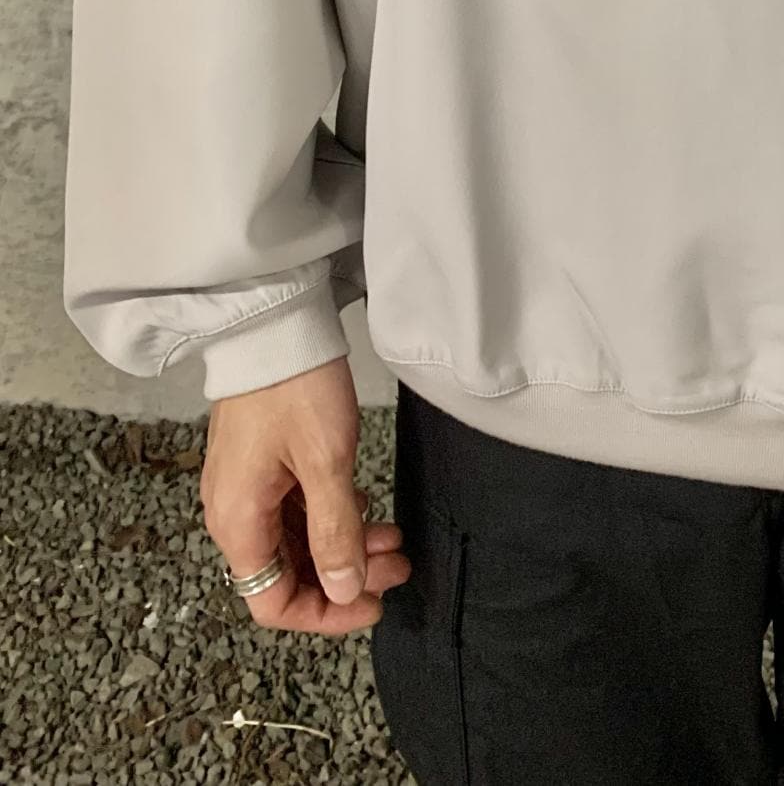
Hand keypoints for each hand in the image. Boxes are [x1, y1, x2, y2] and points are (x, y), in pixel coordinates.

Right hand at [201, 354, 411, 632]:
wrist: (274, 322)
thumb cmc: (296, 387)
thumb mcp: (326, 461)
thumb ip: (336, 531)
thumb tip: (344, 590)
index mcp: (239, 522)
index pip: (272, 602)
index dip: (324, 614)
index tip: (372, 604)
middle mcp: (234, 512)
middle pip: (286, 575)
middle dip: (344, 578)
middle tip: (396, 564)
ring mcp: (247, 487)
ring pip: (296, 542)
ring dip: (343, 547)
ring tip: (393, 539)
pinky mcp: (263, 464)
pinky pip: (295, 511)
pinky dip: (332, 519)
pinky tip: (366, 510)